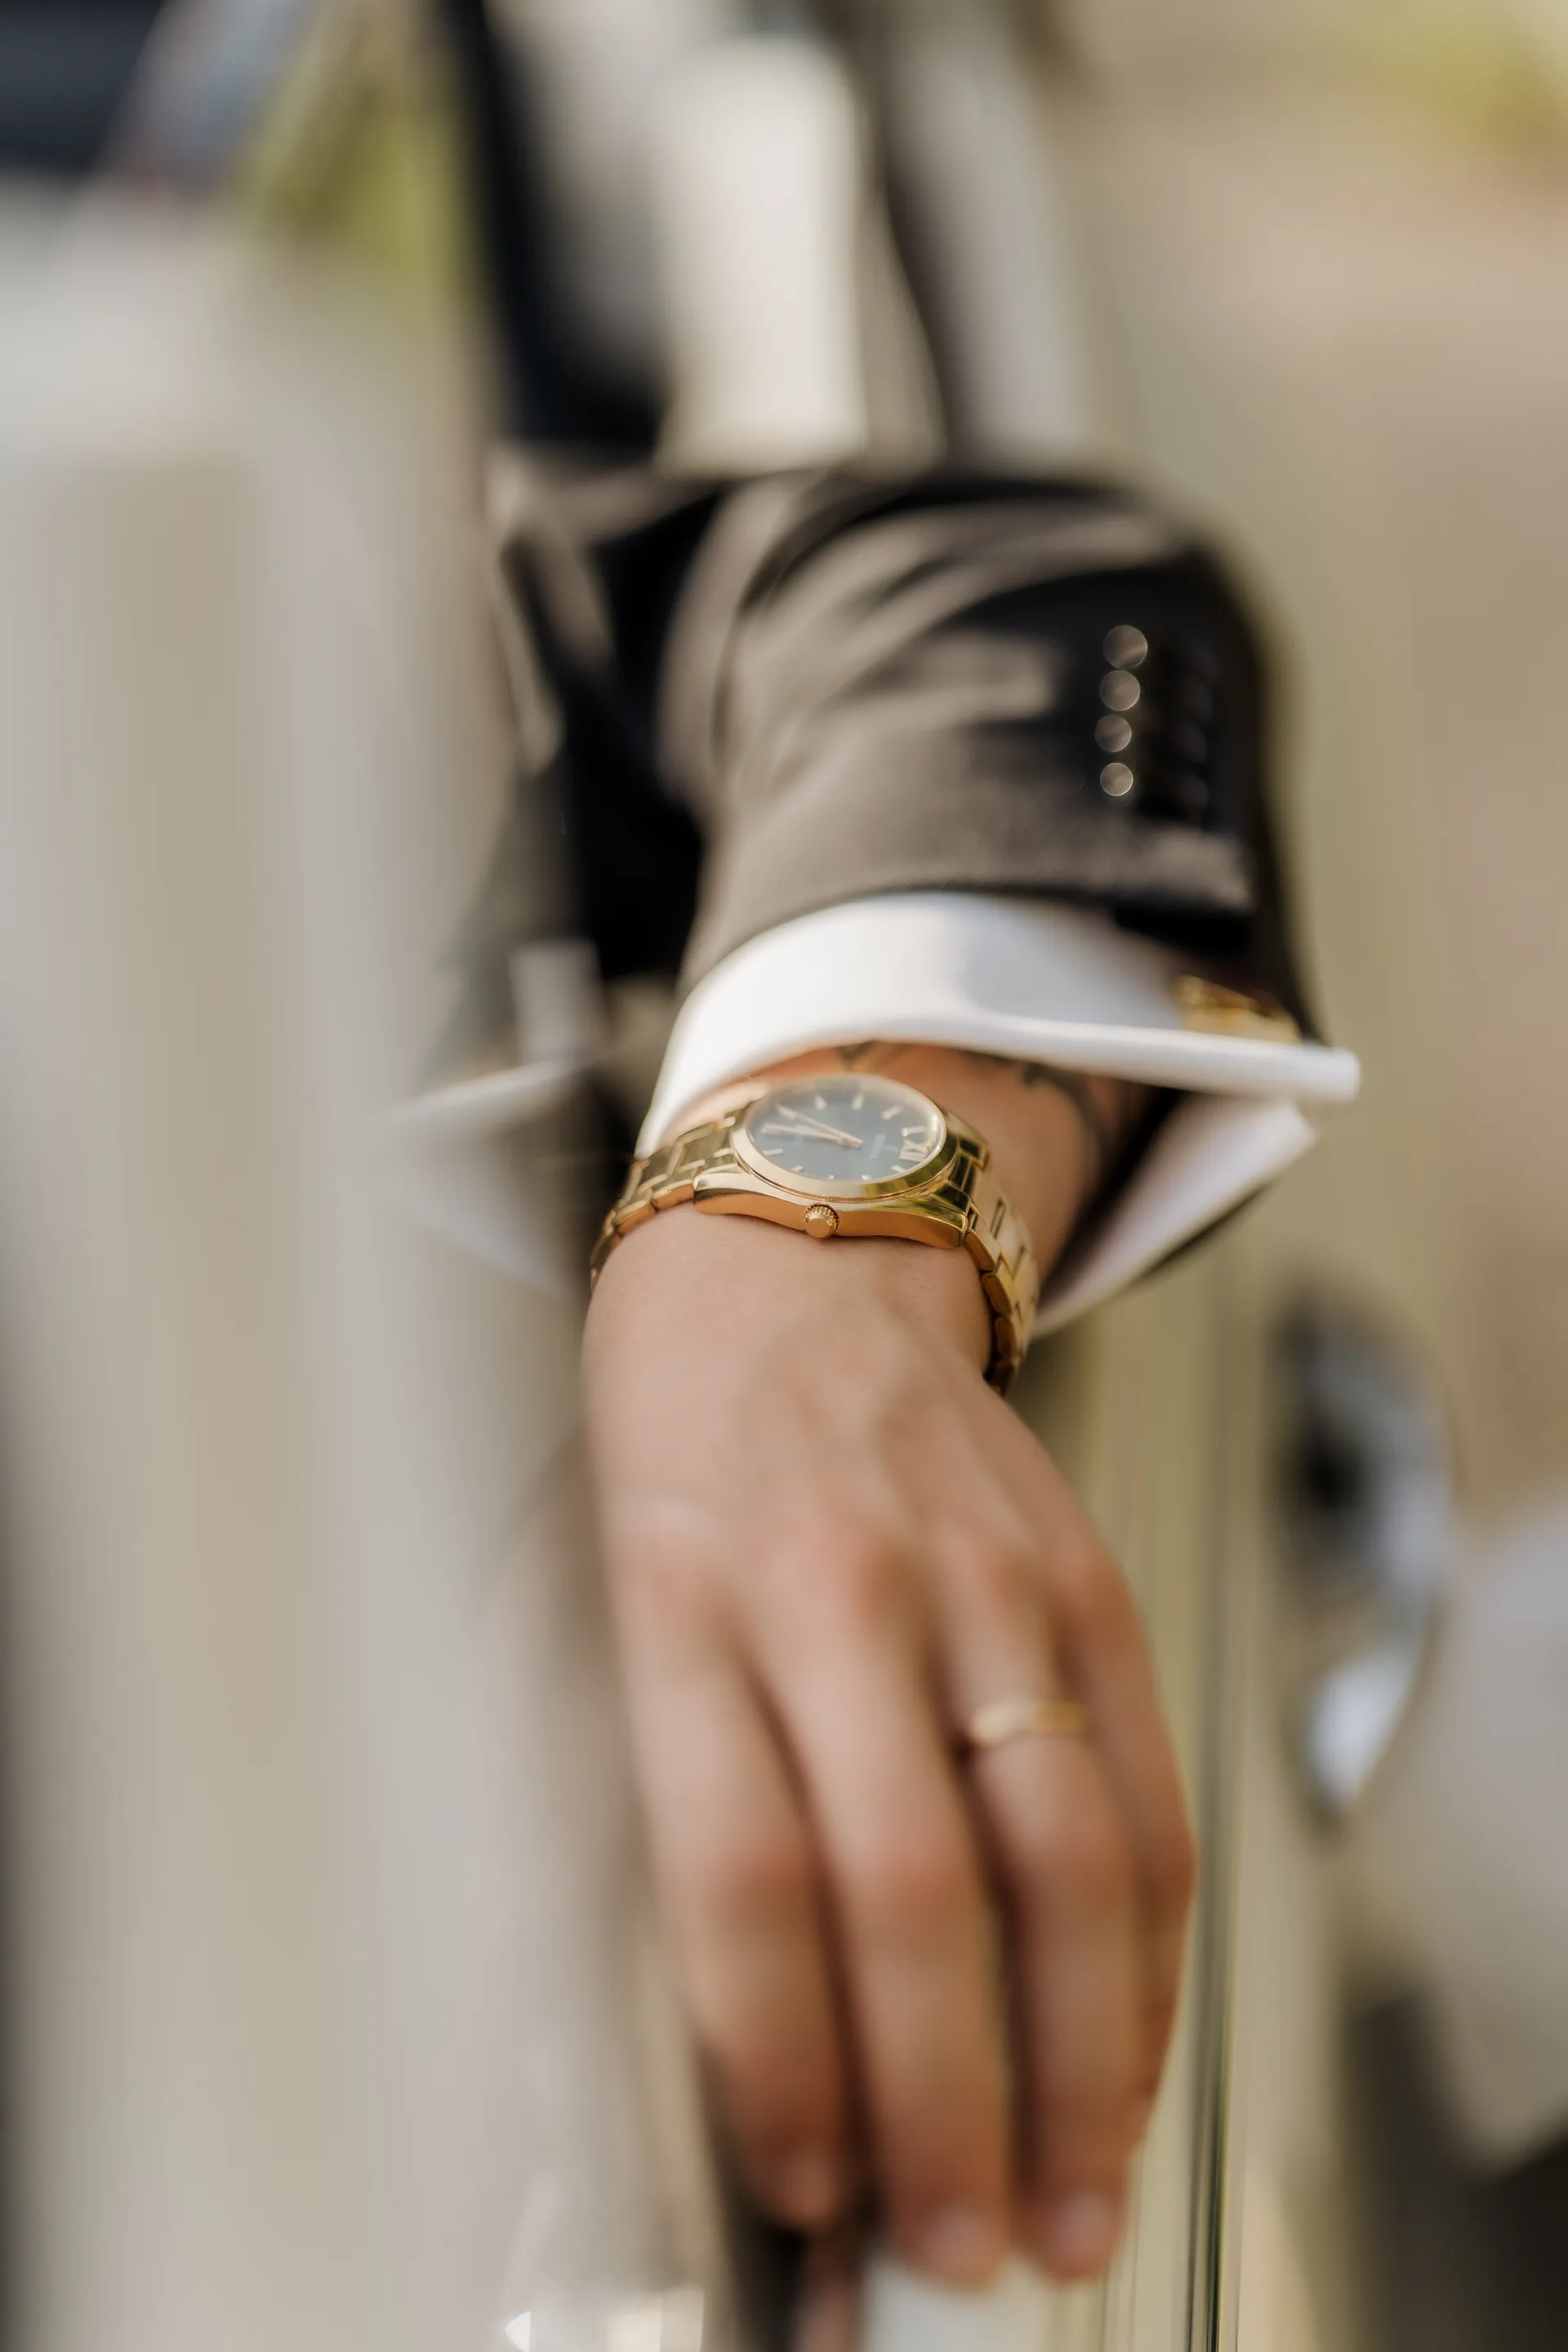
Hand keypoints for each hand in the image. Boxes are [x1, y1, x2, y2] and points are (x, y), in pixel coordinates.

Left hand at [582, 1052, 1195, 2287]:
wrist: (790, 1268)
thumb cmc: (665, 1453)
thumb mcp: (577, 1597)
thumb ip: (613, 1794)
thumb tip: (680, 2028)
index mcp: (681, 1602)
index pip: (741, 1863)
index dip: (785, 2051)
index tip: (803, 2179)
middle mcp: (841, 1589)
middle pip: (917, 1882)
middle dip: (945, 2101)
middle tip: (955, 2240)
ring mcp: (984, 1578)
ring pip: (1066, 1856)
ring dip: (1078, 2063)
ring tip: (1064, 2201)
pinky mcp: (1084, 1580)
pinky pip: (1146, 1794)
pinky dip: (1147, 1956)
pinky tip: (1125, 2054)